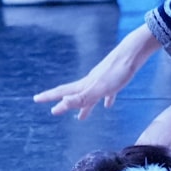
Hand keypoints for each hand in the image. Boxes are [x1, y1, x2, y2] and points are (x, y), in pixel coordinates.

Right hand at [33, 25, 160, 119]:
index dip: (50, 97)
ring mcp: (103, 80)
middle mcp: (91, 81)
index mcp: (85, 84)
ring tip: (80, 117)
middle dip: (63, 103)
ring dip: (84, 106)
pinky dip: (105, 99)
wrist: (134, 52)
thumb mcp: (100, 88)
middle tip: (53, 110)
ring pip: (89, 95)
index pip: (63, 92)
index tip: (36, 99)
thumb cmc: (118, 71)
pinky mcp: (116, 79)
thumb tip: (63, 103)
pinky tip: (108, 104)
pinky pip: (107, 92)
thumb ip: (83, 97)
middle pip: (74, 94)